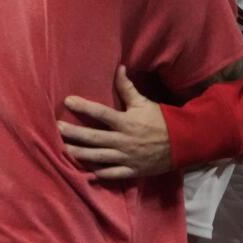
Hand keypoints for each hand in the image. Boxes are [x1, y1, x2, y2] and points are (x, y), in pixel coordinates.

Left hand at [57, 65, 172, 179]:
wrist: (185, 143)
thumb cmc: (161, 120)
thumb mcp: (144, 103)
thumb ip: (127, 88)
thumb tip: (119, 67)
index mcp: (126, 122)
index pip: (101, 113)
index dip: (83, 106)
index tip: (67, 101)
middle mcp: (124, 140)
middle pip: (94, 137)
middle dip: (74, 133)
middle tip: (58, 128)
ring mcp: (128, 157)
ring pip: (99, 157)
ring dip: (81, 154)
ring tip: (65, 150)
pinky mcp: (133, 170)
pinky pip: (114, 174)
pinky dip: (100, 174)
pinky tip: (86, 173)